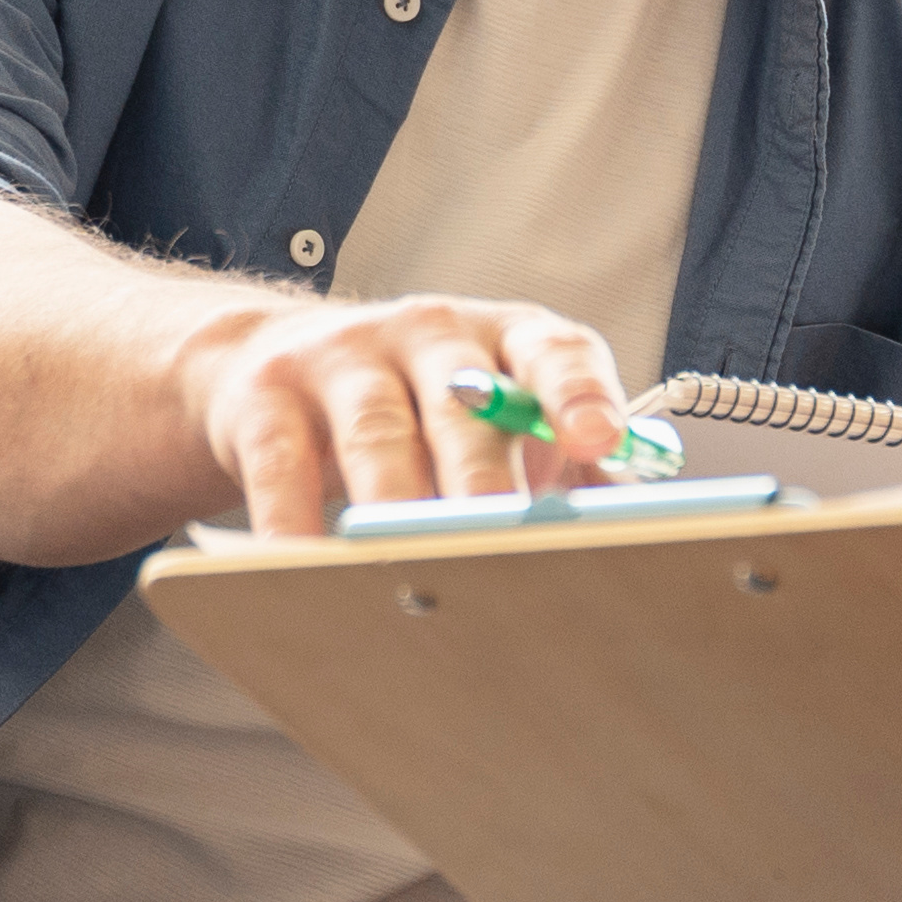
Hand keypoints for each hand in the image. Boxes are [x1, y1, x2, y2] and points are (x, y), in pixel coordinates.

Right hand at [177, 288, 634, 534]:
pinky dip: (294, 523)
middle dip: (482, 472)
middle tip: (499, 531)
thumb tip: (633, 525)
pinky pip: (280, 465)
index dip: (578, 394)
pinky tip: (307, 567)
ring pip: (375, 432)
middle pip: (463, 400)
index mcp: (503, 338)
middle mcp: (429, 334)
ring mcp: (343, 357)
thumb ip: (566, 465)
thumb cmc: (416, 404)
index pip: (552, 352)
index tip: (599, 441)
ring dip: (396, 499)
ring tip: (411, 559)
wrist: (271, 363)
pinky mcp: (267, 396)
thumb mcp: (494, 416)